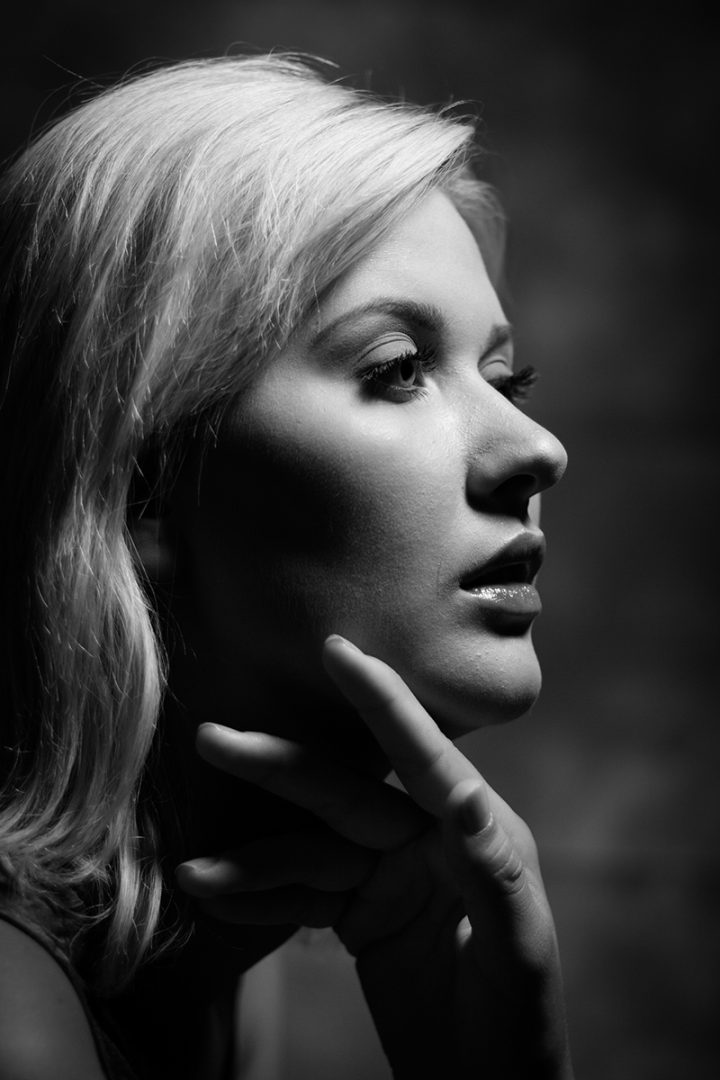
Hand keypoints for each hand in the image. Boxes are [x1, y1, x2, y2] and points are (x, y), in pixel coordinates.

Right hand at [176, 636, 572, 1077]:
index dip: (381, 701)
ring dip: (251, 862)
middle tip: (214, 738)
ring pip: (309, 851)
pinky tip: (212, 897)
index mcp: (475, 836)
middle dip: (279, 769)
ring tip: (194, 873)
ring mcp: (387, 878)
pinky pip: (301, 898)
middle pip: (343, 796)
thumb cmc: (521, 1024)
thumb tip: (464, 799)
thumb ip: (493, 870)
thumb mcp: (518, 949)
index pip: (423, 758)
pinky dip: (258, 900)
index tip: (338, 650)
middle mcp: (426, 843)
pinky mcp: (360, 916)